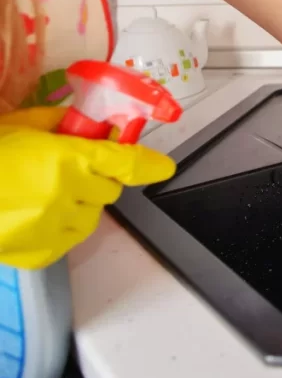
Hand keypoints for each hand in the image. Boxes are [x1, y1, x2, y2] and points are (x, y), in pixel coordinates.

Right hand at [0, 109, 175, 268]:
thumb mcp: (21, 125)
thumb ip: (60, 124)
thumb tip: (88, 125)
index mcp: (69, 160)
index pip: (126, 162)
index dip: (149, 164)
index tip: (163, 166)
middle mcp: (69, 195)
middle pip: (109, 189)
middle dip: (96, 178)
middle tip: (67, 171)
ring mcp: (56, 227)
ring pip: (91, 215)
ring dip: (78, 204)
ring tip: (41, 194)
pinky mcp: (42, 253)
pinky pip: (68, 238)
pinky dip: (58, 227)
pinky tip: (31, 215)